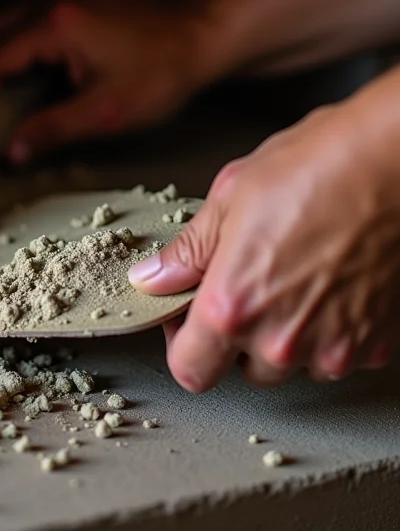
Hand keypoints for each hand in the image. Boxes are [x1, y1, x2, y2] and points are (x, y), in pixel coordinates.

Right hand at [0, 0, 228, 164]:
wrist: (206, 35)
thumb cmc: (161, 74)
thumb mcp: (106, 111)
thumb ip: (52, 129)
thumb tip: (10, 152)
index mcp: (54, 25)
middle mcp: (50, 2)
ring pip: (3, 26)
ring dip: (0, 62)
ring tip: (16, 100)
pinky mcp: (75, 0)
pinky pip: (27, 22)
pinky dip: (20, 50)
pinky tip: (41, 79)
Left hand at [128, 84, 399, 391]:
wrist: (397, 161)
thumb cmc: (318, 167)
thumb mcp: (229, 197)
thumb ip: (188, 251)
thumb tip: (155, 277)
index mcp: (234, 304)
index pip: (190, 369)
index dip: (182, 343)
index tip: (187, 314)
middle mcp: (284, 338)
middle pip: (241, 367)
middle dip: (234, 333)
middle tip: (244, 283)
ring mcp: (335, 346)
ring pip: (290, 363)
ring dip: (282, 334)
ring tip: (290, 275)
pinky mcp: (375, 343)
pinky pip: (336, 354)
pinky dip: (327, 330)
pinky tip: (327, 282)